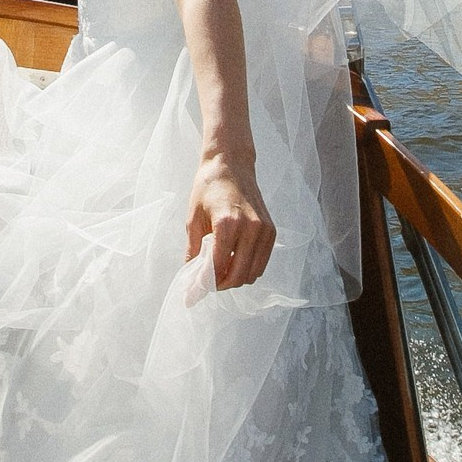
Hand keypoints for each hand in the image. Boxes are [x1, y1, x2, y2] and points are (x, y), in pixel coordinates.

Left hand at [185, 156, 275, 291]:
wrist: (231, 164)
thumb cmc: (208, 188)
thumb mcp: (193, 219)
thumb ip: (193, 251)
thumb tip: (190, 280)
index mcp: (228, 223)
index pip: (217, 266)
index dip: (203, 285)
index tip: (191, 296)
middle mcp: (251, 228)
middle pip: (237, 275)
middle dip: (219, 285)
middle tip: (204, 284)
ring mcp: (265, 230)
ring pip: (252, 273)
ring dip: (234, 279)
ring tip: (218, 272)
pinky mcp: (272, 231)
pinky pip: (261, 263)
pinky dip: (247, 270)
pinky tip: (232, 262)